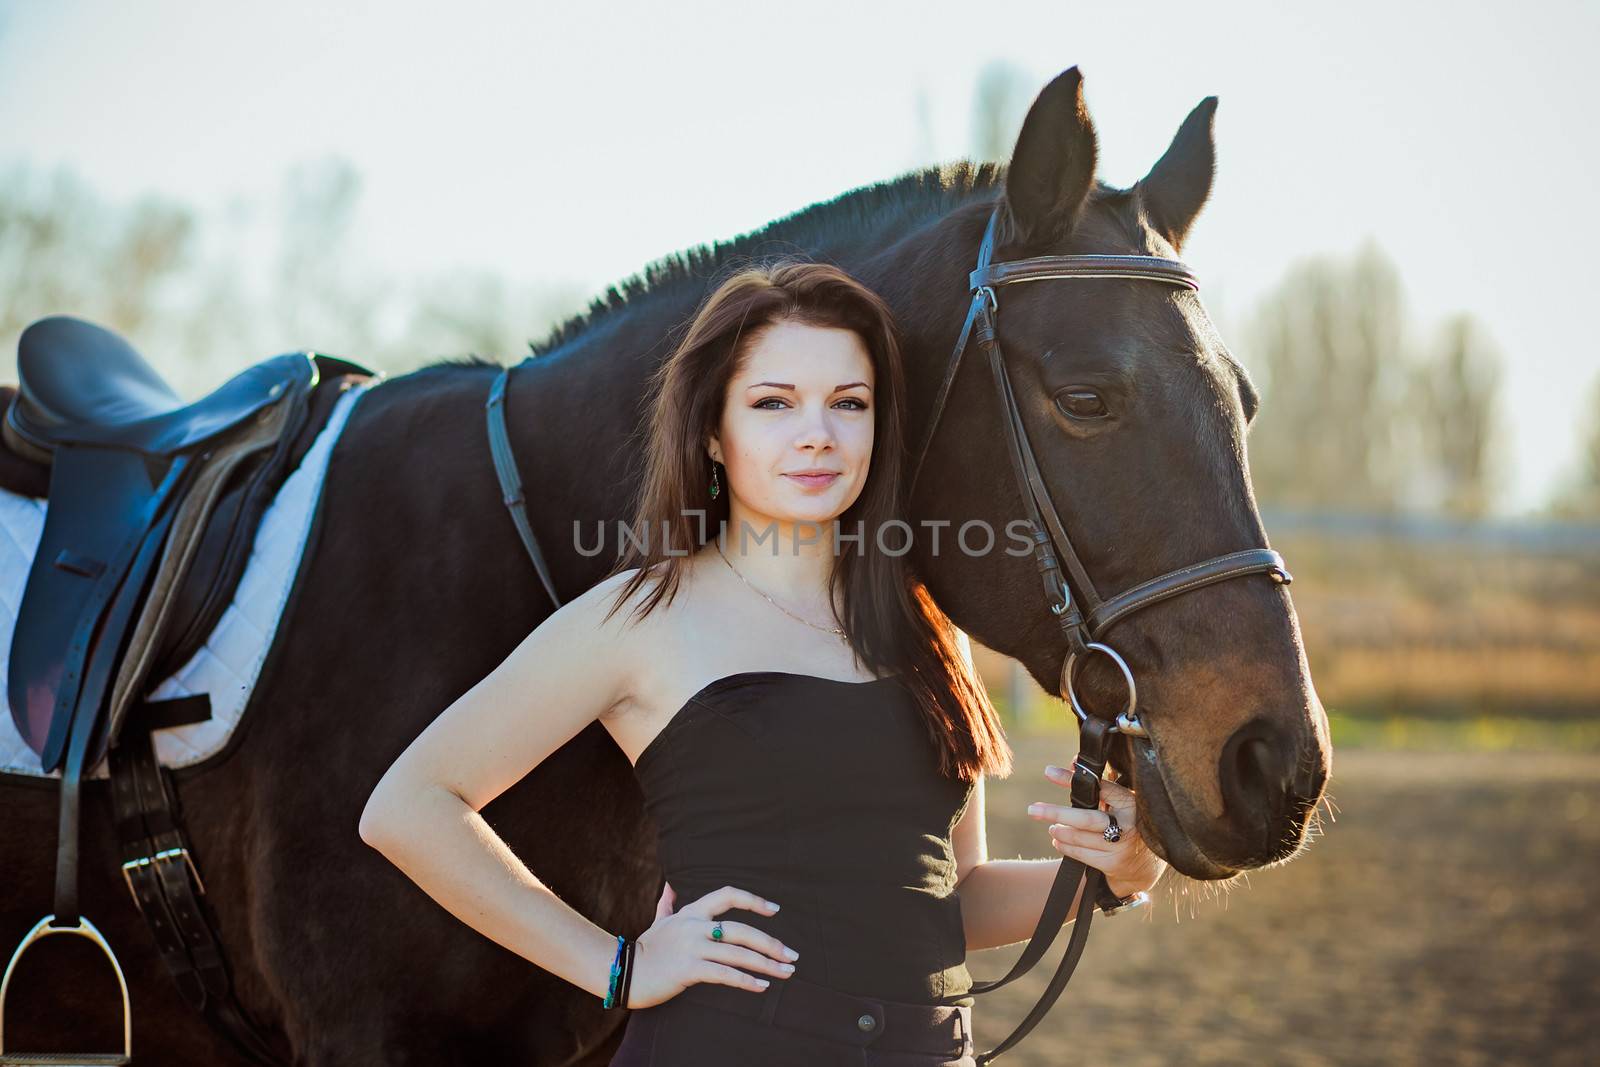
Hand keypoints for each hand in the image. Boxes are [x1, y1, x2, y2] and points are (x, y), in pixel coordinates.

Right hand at [621, 883, 798, 1008]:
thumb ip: (667, 903)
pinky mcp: (689, 970)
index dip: (753, 901)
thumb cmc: (646, 947)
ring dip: (766, 964)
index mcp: (692, 912)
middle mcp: (695, 926)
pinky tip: (762, 986)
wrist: (625, 970)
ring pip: (738, 954)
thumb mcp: (659, 921)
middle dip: (770, 943)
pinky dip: (746, 980)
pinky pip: (725, 974)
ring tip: (786, 972)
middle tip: (792, 955)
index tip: (774, 911)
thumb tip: (669, 886)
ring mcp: (692, 948)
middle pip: (741, 930)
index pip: (728, 896)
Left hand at [1027, 769, 1165, 898]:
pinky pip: (1080, 853)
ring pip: (1079, 837)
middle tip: (1033, 810)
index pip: (1097, 787)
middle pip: (1085, 818)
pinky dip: (1064, 846)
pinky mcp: (1112, 863)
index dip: (1071, 779)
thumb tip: (1074, 762)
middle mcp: (1126, 824)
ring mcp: (1120, 845)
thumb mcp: (1119, 803)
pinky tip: (1058, 840)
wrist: (1145, 865)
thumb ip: (1098, 783)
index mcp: (1129, 802)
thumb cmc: (1127, 824)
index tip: (1048, 772)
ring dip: (1059, 831)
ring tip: (1052, 827)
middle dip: (1056, 813)